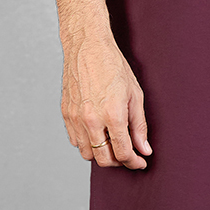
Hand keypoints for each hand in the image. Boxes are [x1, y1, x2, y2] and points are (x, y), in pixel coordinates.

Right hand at [61, 31, 150, 168]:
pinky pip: (75, 141)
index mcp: (112, 115)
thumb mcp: (135, 95)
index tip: (140, 162)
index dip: (134, 162)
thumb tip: (144, 149)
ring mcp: (76, 118)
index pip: (123, 153)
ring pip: (87, 153)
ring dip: (101, 154)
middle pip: (104, 159)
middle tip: (128, 155)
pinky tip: (97, 134)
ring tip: (112, 144)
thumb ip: (139, 126)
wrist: (87, 47)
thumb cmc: (113, 66)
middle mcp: (91, 120)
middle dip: (119, 162)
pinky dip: (87, 143)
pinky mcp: (66, 114)